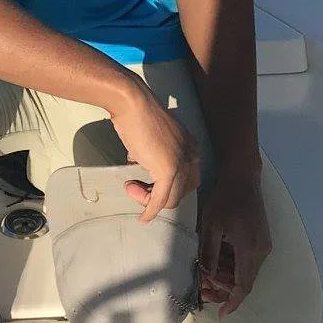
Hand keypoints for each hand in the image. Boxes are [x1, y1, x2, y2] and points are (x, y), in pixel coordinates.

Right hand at [109, 84, 200, 224]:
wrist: (132, 103)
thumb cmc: (138, 115)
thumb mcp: (152, 138)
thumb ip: (152, 152)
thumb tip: (139, 161)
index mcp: (192, 148)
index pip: (187, 179)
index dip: (167, 186)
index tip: (144, 183)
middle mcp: (192, 157)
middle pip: (182, 192)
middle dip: (159, 196)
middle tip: (135, 188)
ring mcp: (182, 164)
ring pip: (171, 199)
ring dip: (148, 200)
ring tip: (129, 187)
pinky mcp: (169, 171)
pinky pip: (160, 200)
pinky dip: (150, 210)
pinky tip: (143, 218)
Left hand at [195, 165, 270, 316]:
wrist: (242, 176)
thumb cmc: (224, 199)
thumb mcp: (210, 227)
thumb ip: (209, 255)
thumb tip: (208, 277)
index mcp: (249, 249)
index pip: (243, 286)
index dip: (232, 302)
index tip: (221, 313)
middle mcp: (261, 250)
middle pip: (246, 281)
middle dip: (226, 290)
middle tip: (204, 291)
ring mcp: (263, 244)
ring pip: (246, 271)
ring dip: (228, 278)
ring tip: (206, 276)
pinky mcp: (261, 238)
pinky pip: (248, 260)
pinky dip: (233, 266)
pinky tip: (217, 262)